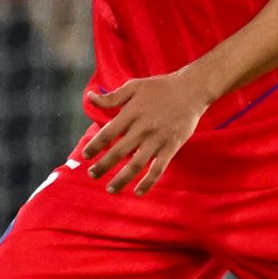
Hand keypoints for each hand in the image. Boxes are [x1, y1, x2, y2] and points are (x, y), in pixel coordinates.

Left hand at [85, 70, 210, 193]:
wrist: (192, 90)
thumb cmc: (160, 87)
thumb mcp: (134, 86)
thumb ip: (111, 97)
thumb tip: (90, 98)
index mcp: (131, 113)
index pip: (107, 133)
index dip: (95, 146)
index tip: (85, 156)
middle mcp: (143, 128)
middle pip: (118, 152)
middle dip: (103, 166)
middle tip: (92, 175)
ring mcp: (157, 140)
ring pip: (136, 165)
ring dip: (121, 179)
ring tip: (110, 189)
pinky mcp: (171, 147)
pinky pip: (158, 169)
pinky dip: (148, 182)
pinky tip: (138, 192)